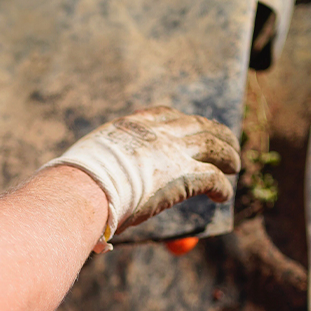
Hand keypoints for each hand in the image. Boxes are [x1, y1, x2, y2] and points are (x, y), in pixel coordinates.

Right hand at [41, 106, 240, 251]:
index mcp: (130, 125)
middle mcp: (156, 133)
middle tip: (226, 142)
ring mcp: (173, 152)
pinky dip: (222, 187)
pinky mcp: (185, 176)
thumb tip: (90, 193)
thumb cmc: (75, 188)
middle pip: (196, 126)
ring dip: (228, 155)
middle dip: (215, 133)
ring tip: (235, 166)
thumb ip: (98, 173)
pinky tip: (224, 196)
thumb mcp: (87, 169)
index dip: (181, 120)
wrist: (84, 190)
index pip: (164, 114)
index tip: (189, 126)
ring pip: (214, 147)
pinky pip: (213, 178)